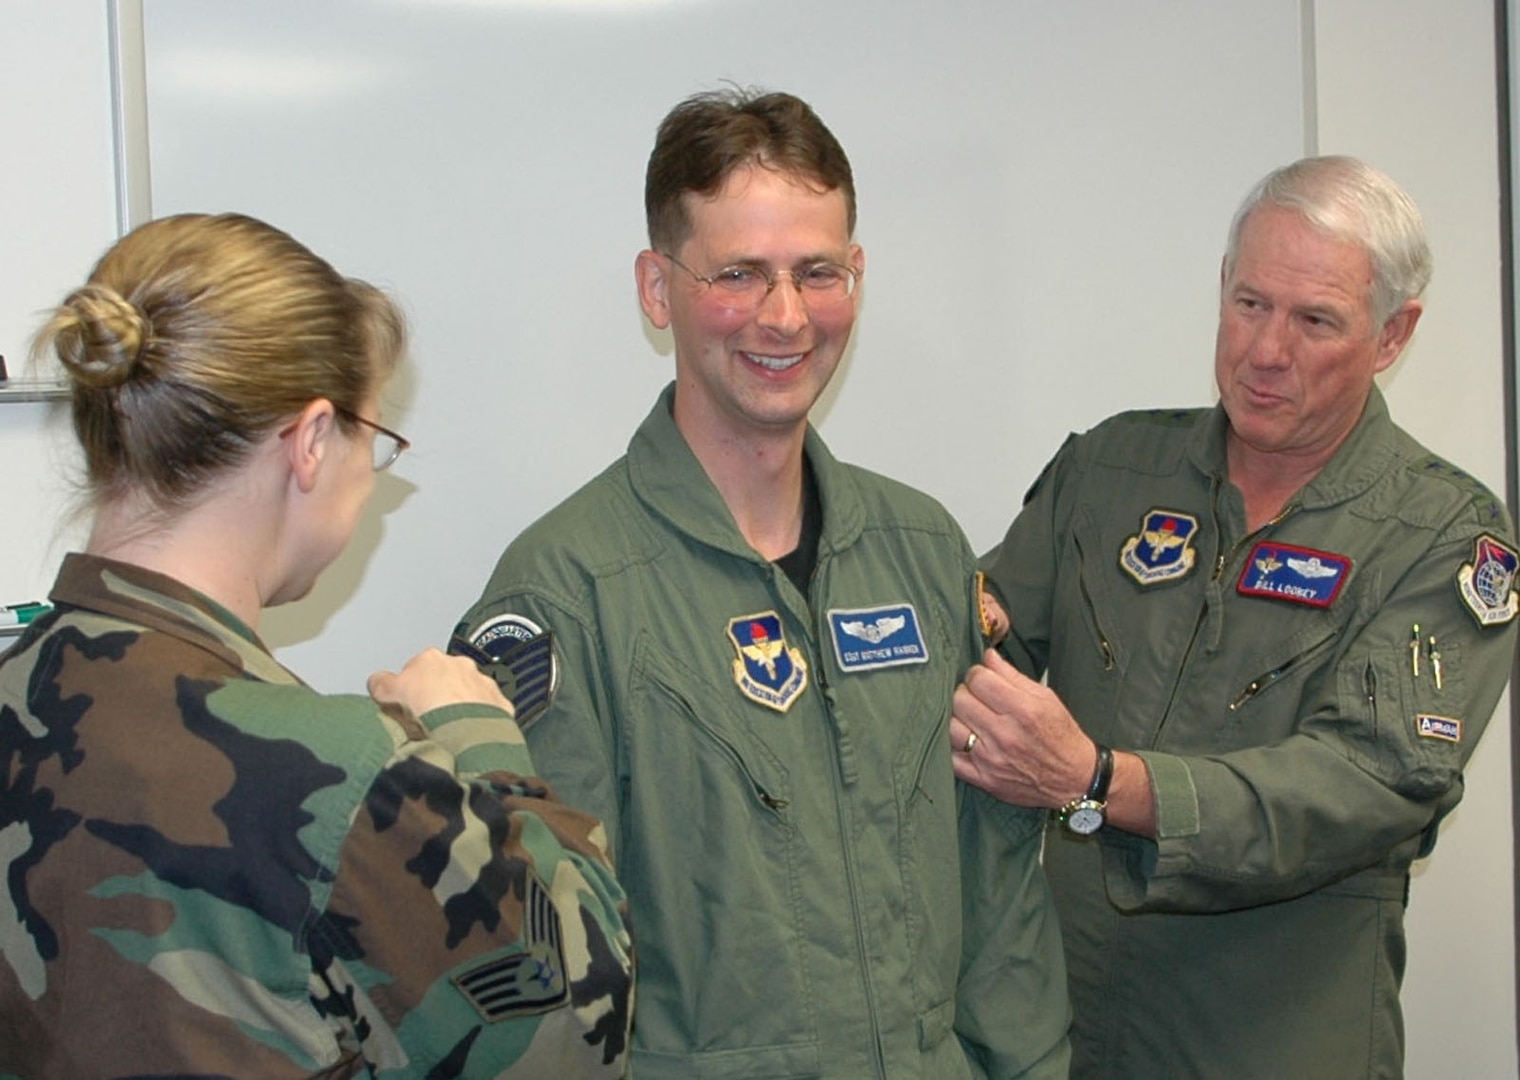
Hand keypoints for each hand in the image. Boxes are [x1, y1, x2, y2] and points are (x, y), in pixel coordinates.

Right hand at [368, 647, 514, 720]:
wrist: (465, 731)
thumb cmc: (427, 711)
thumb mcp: (386, 694)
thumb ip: (380, 683)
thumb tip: (377, 681)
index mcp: (430, 659)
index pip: (413, 670)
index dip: (406, 691)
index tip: (405, 706)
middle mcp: (460, 665)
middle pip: (443, 680)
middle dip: (436, 696)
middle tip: (427, 721)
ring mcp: (482, 683)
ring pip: (468, 694)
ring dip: (460, 708)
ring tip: (448, 731)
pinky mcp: (499, 703)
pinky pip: (489, 710)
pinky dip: (480, 720)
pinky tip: (470, 735)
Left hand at [950, 648, 1094, 808]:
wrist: (1074, 780)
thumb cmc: (1061, 736)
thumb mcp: (1046, 698)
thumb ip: (1013, 676)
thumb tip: (988, 656)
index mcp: (1023, 710)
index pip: (979, 680)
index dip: (977, 674)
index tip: (981, 677)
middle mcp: (1005, 734)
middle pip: (960, 700)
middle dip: (965, 693)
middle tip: (976, 697)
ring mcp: (991, 759)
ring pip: (951, 727)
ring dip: (958, 719)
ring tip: (971, 719)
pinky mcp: (984, 779)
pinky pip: (951, 758)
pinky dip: (953, 748)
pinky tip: (967, 741)